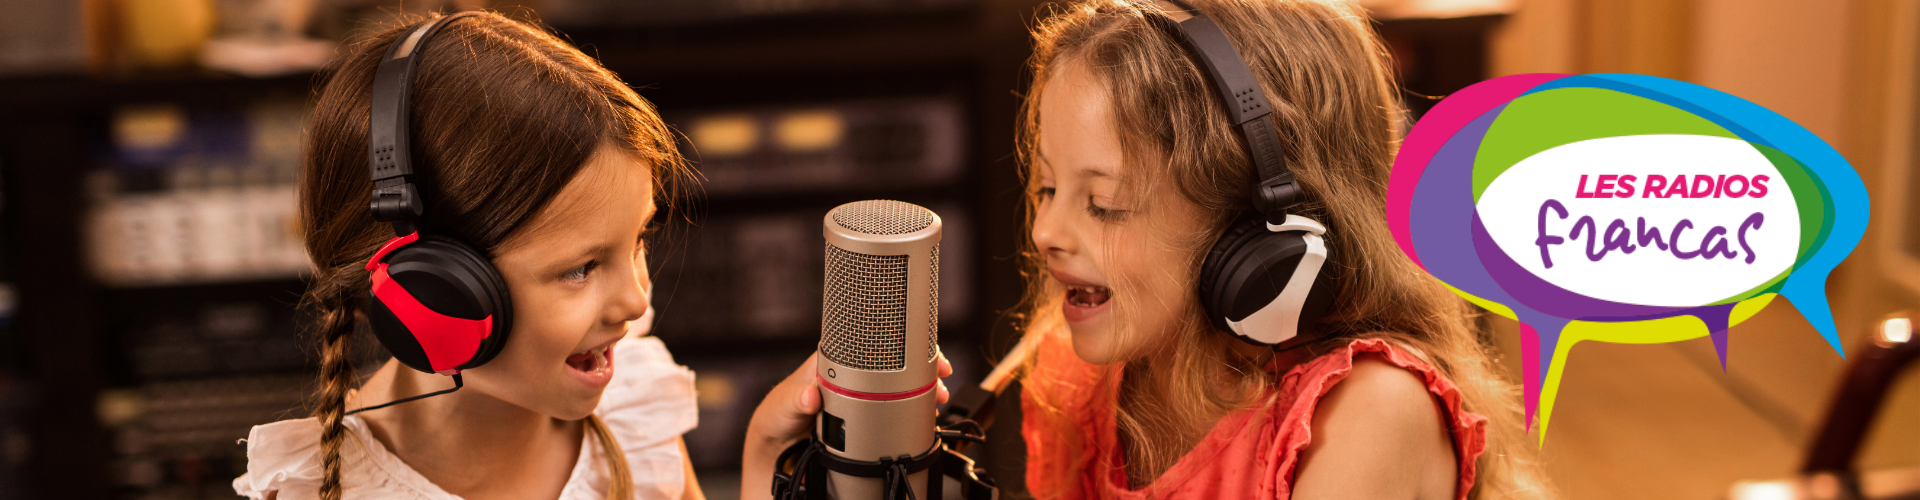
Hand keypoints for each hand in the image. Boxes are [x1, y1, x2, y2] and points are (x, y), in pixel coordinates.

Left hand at [739, 352, 953, 499]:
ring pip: (898, 392)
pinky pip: (894, 415)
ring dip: (922, 394)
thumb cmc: (776, 420)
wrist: (776, 455)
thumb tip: (810, 395)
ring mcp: (861, 403)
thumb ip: (793, 401)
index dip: (898, 347)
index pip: (870, 348)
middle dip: (921, 370)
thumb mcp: (781, 409)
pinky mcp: (866, 425)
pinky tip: (926, 419)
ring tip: (938, 400)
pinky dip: (913, 416)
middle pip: (893, 368)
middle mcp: (851, 382)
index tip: (921, 354)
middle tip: (941, 376)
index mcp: (831, 367)